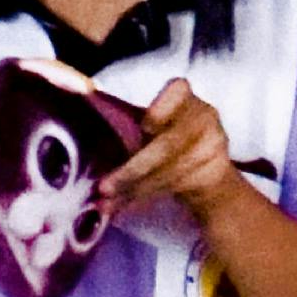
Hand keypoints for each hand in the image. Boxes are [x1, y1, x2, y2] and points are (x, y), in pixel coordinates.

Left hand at [102, 79, 244, 221]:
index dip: (162, 108)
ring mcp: (213, 144)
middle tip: (104, 188)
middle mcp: (203, 116)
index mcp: (182, 95)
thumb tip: (79, 99)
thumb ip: (121, 115)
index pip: (178, 91)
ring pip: (171, 170)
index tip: (145, 125)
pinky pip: (177, 185)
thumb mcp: (145, 121)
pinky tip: (122, 205)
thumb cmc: (162, 135)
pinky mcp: (216, 171)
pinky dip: (145, 197)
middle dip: (134, 169)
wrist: (204, 165)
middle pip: (169, 144)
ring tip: (107, 201)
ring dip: (135, 188)